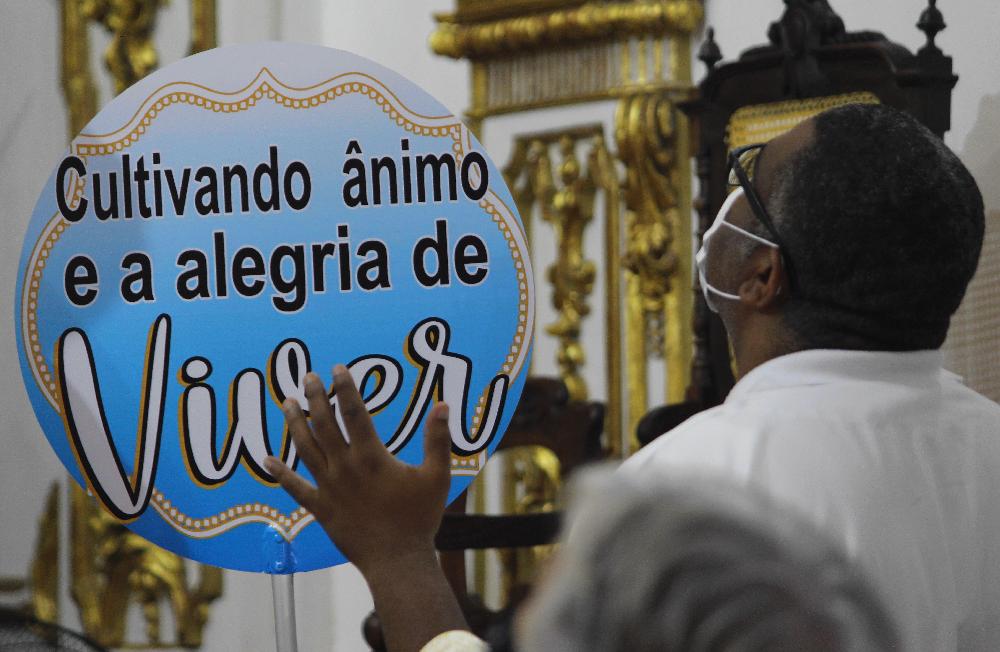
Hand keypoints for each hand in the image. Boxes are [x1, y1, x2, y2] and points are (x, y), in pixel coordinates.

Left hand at [264, 364, 451, 575]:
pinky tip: (268, 459)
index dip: (344, 388)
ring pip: (305, 448)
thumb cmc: (419, 519)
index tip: (337, 369)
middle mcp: (345, 467)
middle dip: (314, 397)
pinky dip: (281, 473)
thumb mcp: (436, 476)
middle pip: (324, 424)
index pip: (353, 412)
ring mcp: (329, 488)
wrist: (397, 561)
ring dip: (295, 424)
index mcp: (371, 456)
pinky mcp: (320, 509)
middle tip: (307, 377)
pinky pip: (295, 488)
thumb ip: (437, 440)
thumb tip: (442, 405)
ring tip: (286, 402)